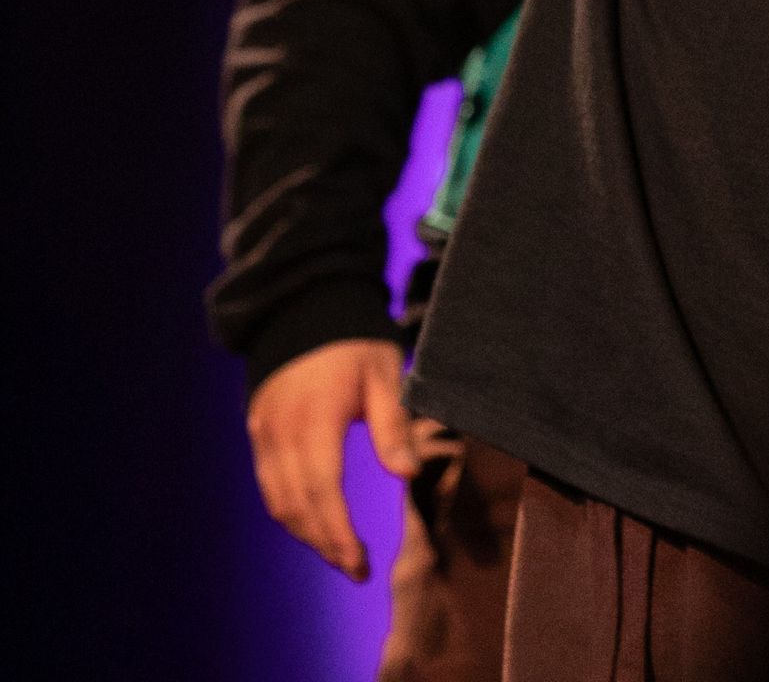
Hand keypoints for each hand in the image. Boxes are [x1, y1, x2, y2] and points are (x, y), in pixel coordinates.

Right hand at [245, 336, 420, 579]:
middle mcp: (281, 431)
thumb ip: (392, 424)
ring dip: (306, 533)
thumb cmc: (353, 340)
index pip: (322, 492)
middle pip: (297, 506)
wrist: (304, 303)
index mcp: (314, 417)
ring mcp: (264, 431)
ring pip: (278, 501)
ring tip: (339, 552)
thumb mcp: (383, 372)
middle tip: (357, 568)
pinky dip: (290, 510)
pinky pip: (269, 484)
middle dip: (325, 544)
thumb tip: (408, 475)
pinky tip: (315, 520)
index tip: (360, 563)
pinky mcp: (257, 430)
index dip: (338, 534)